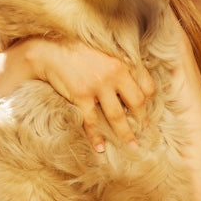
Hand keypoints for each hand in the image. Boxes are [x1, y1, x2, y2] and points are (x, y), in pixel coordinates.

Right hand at [16, 38, 154, 150]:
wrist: (50, 53)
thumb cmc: (77, 54)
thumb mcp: (103, 56)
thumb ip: (118, 69)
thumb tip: (130, 89)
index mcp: (121, 64)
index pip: (147, 86)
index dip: (149, 102)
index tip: (146, 112)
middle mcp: (113, 75)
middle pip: (137, 102)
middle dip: (142, 121)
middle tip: (146, 135)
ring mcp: (97, 86)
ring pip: (117, 116)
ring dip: (125, 134)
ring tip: (132, 147)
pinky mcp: (81, 95)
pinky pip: (92, 121)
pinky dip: (96, 137)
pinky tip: (100, 148)